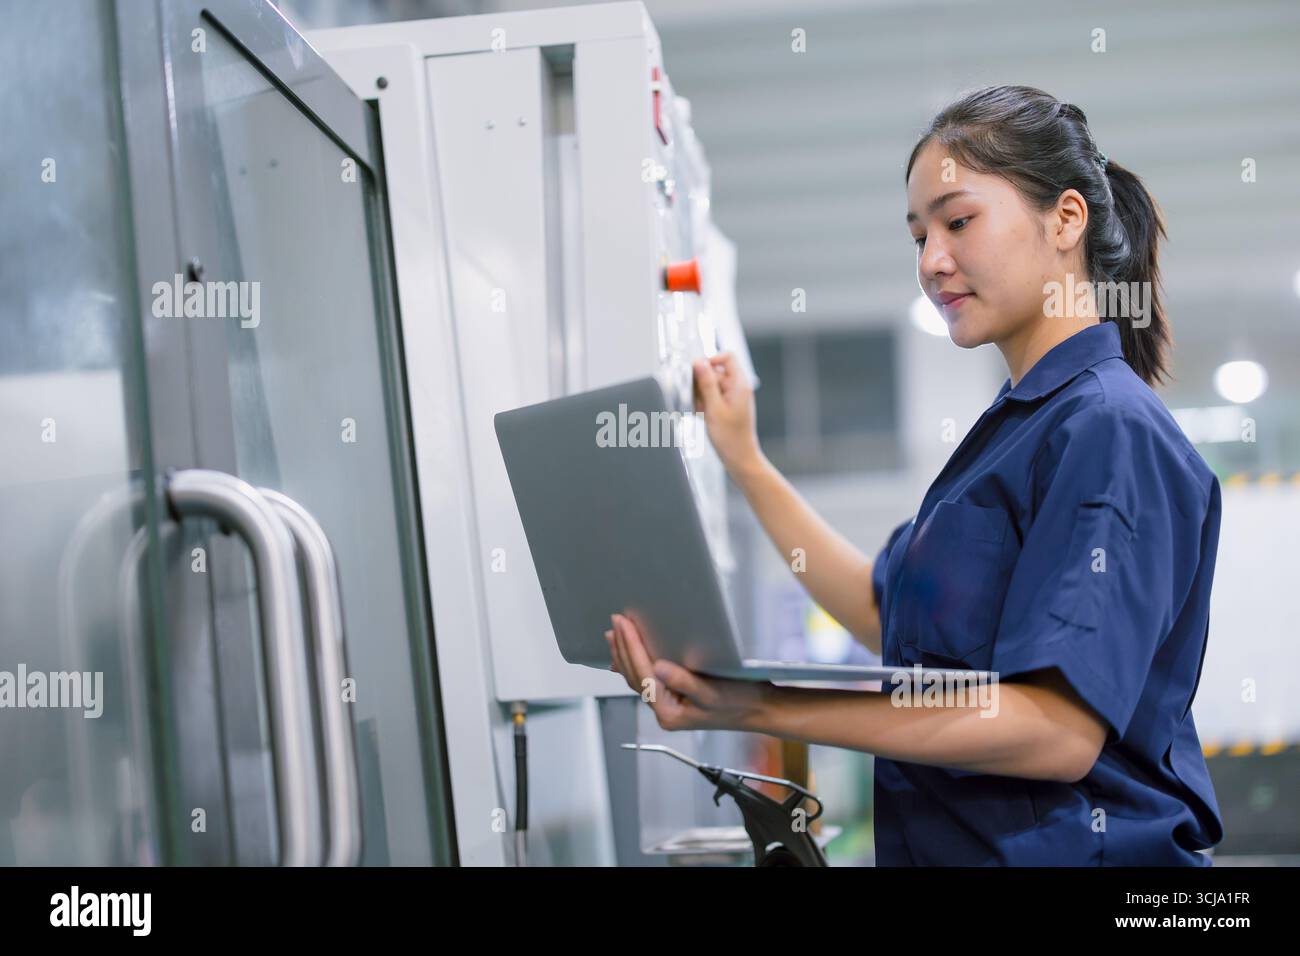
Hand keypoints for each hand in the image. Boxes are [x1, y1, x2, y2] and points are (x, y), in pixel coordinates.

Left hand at [605, 612, 771, 731]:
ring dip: (624, 654)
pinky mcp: (674, 698)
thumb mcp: (713, 693)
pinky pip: (647, 680)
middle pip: (633, 676)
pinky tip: (628, 658)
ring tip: (614, 635)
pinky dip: (635, 665)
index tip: (623, 624)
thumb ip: (684, 682)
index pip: (642, 673)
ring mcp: (668, 705)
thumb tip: (658, 668)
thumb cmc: (741, 702)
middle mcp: (664, 711)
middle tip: (615, 622)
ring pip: (636, 678)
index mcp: (669, 712)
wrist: (760, 709)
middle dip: (622, 647)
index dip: (631, 646)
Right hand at [692, 353, 761, 476]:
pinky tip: (702, 416)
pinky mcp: (726, 406)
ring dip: (701, 396)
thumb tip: (699, 362)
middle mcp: (737, 388)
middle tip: (696, 399)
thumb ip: (706, 384)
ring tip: (701, 411)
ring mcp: (731, 397)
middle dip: (701, 384)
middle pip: (715, 372)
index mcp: (739, 384)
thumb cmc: (731, 438)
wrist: (739, 458)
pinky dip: (703, 404)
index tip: (696, 371)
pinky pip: (710, 397)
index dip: (710, 360)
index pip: (727, 357)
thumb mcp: (714, 408)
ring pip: (709, 386)